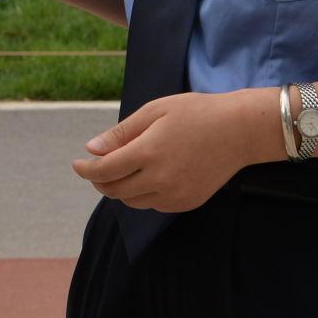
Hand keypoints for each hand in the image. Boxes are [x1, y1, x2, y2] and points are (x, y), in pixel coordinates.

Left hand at [70, 90, 275, 213]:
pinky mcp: (187, 203)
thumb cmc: (197, 113)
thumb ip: (121, 133)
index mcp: (148, 152)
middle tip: (95, 168)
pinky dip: (142, 195)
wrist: (240, 131)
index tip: (77, 164)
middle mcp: (160, 179)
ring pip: (132, 202)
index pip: (104, 170)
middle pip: (115, 190)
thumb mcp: (155, 111)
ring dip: (120, 189)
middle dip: (99, 180)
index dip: (86, 169)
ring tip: (121, 171)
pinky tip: (147, 177)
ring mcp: (175, 195)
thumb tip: (92, 150)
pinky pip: (153, 205)